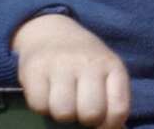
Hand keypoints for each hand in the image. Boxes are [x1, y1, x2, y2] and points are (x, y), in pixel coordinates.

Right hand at [12, 13, 129, 128]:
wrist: (52, 32)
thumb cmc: (85, 62)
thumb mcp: (106, 73)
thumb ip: (113, 101)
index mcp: (112, 66)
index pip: (118, 109)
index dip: (109, 126)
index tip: (100, 124)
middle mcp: (89, 63)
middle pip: (91, 112)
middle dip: (85, 120)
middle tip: (79, 111)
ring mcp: (62, 64)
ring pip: (64, 112)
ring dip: (62, 114)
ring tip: (63, 102)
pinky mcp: (35, 68)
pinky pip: (39, 105)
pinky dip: (42, 106)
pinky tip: (46, 93)